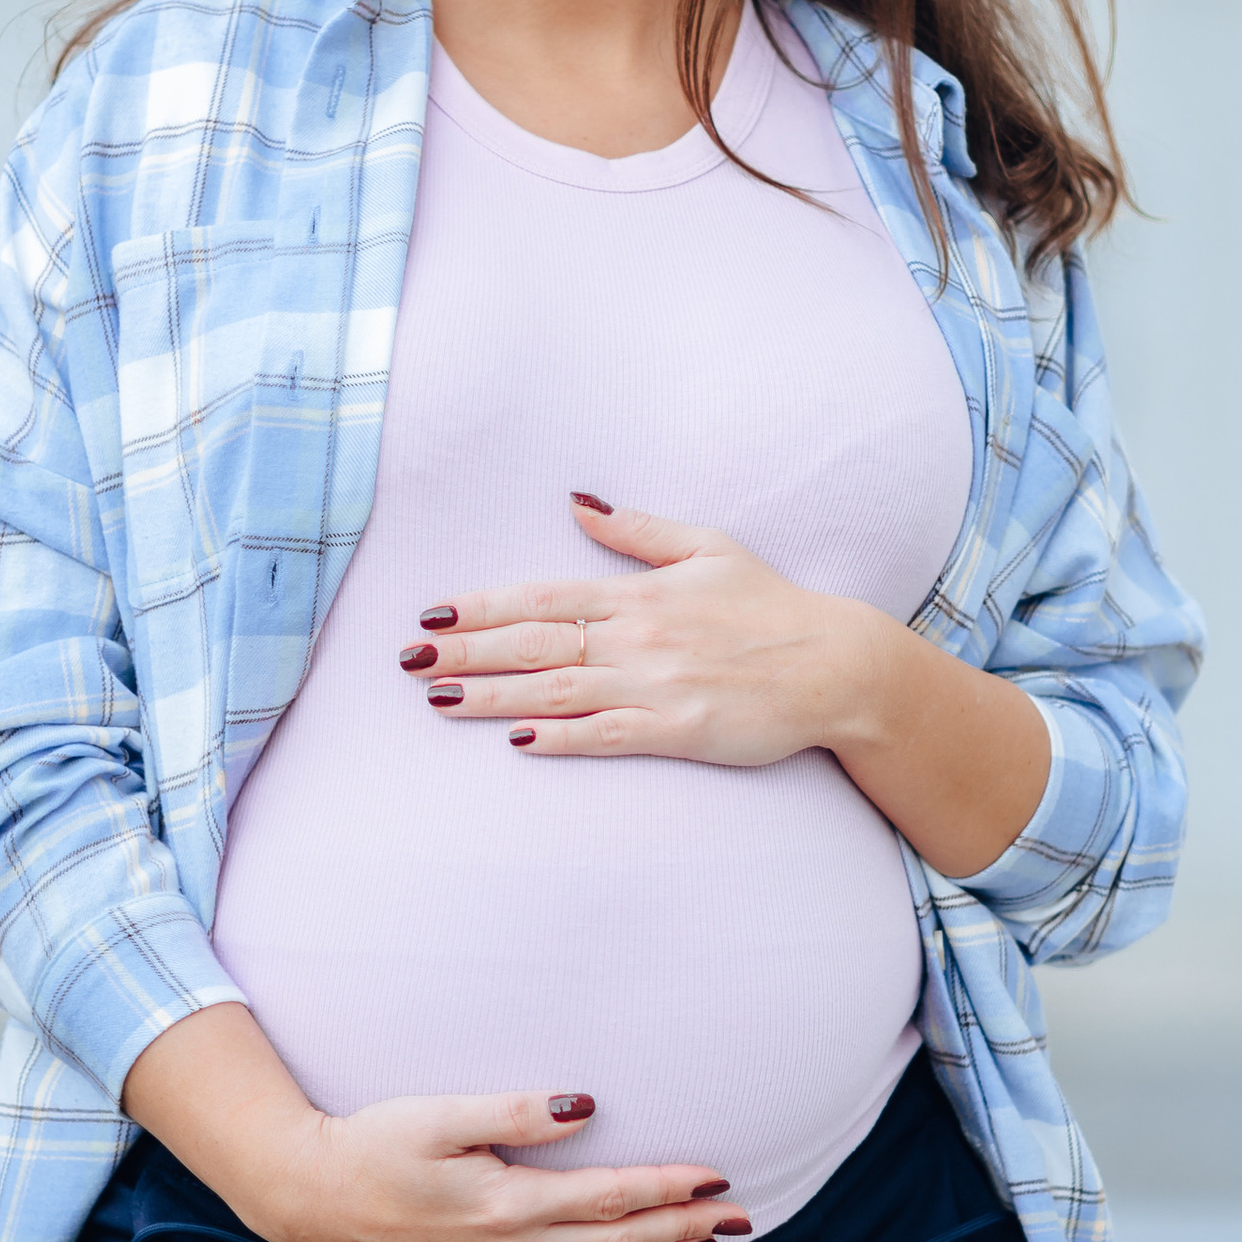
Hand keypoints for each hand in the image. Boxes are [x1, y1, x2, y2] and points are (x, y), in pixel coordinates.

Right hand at [121, 1002, 746, 1241]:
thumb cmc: (371, 1144)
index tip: (716, 1177)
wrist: (309, 1201)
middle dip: (682, 1230)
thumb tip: (588, 1106)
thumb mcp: (439, 1113)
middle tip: (739, 1218)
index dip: (668, 1188)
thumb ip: (516, 1112)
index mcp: (505, 1205)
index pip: (610, 1198)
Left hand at [396, 491, 1057, 876]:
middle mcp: (638, 637)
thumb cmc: (773, 607)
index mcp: (639, 594)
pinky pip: (607, 735)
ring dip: (492, 696)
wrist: (835, 667)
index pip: (542, 598)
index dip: (481, 605)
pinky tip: (517, 741)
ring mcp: (656, 686)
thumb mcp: (709, 548)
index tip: (430, 613)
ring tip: (436, 700)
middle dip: (465, 651)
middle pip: (533, 645)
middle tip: (405, 661)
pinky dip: (561, 737)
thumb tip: (577, 500)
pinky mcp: (678, 732)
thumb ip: (636, 530)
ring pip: (556, 691)